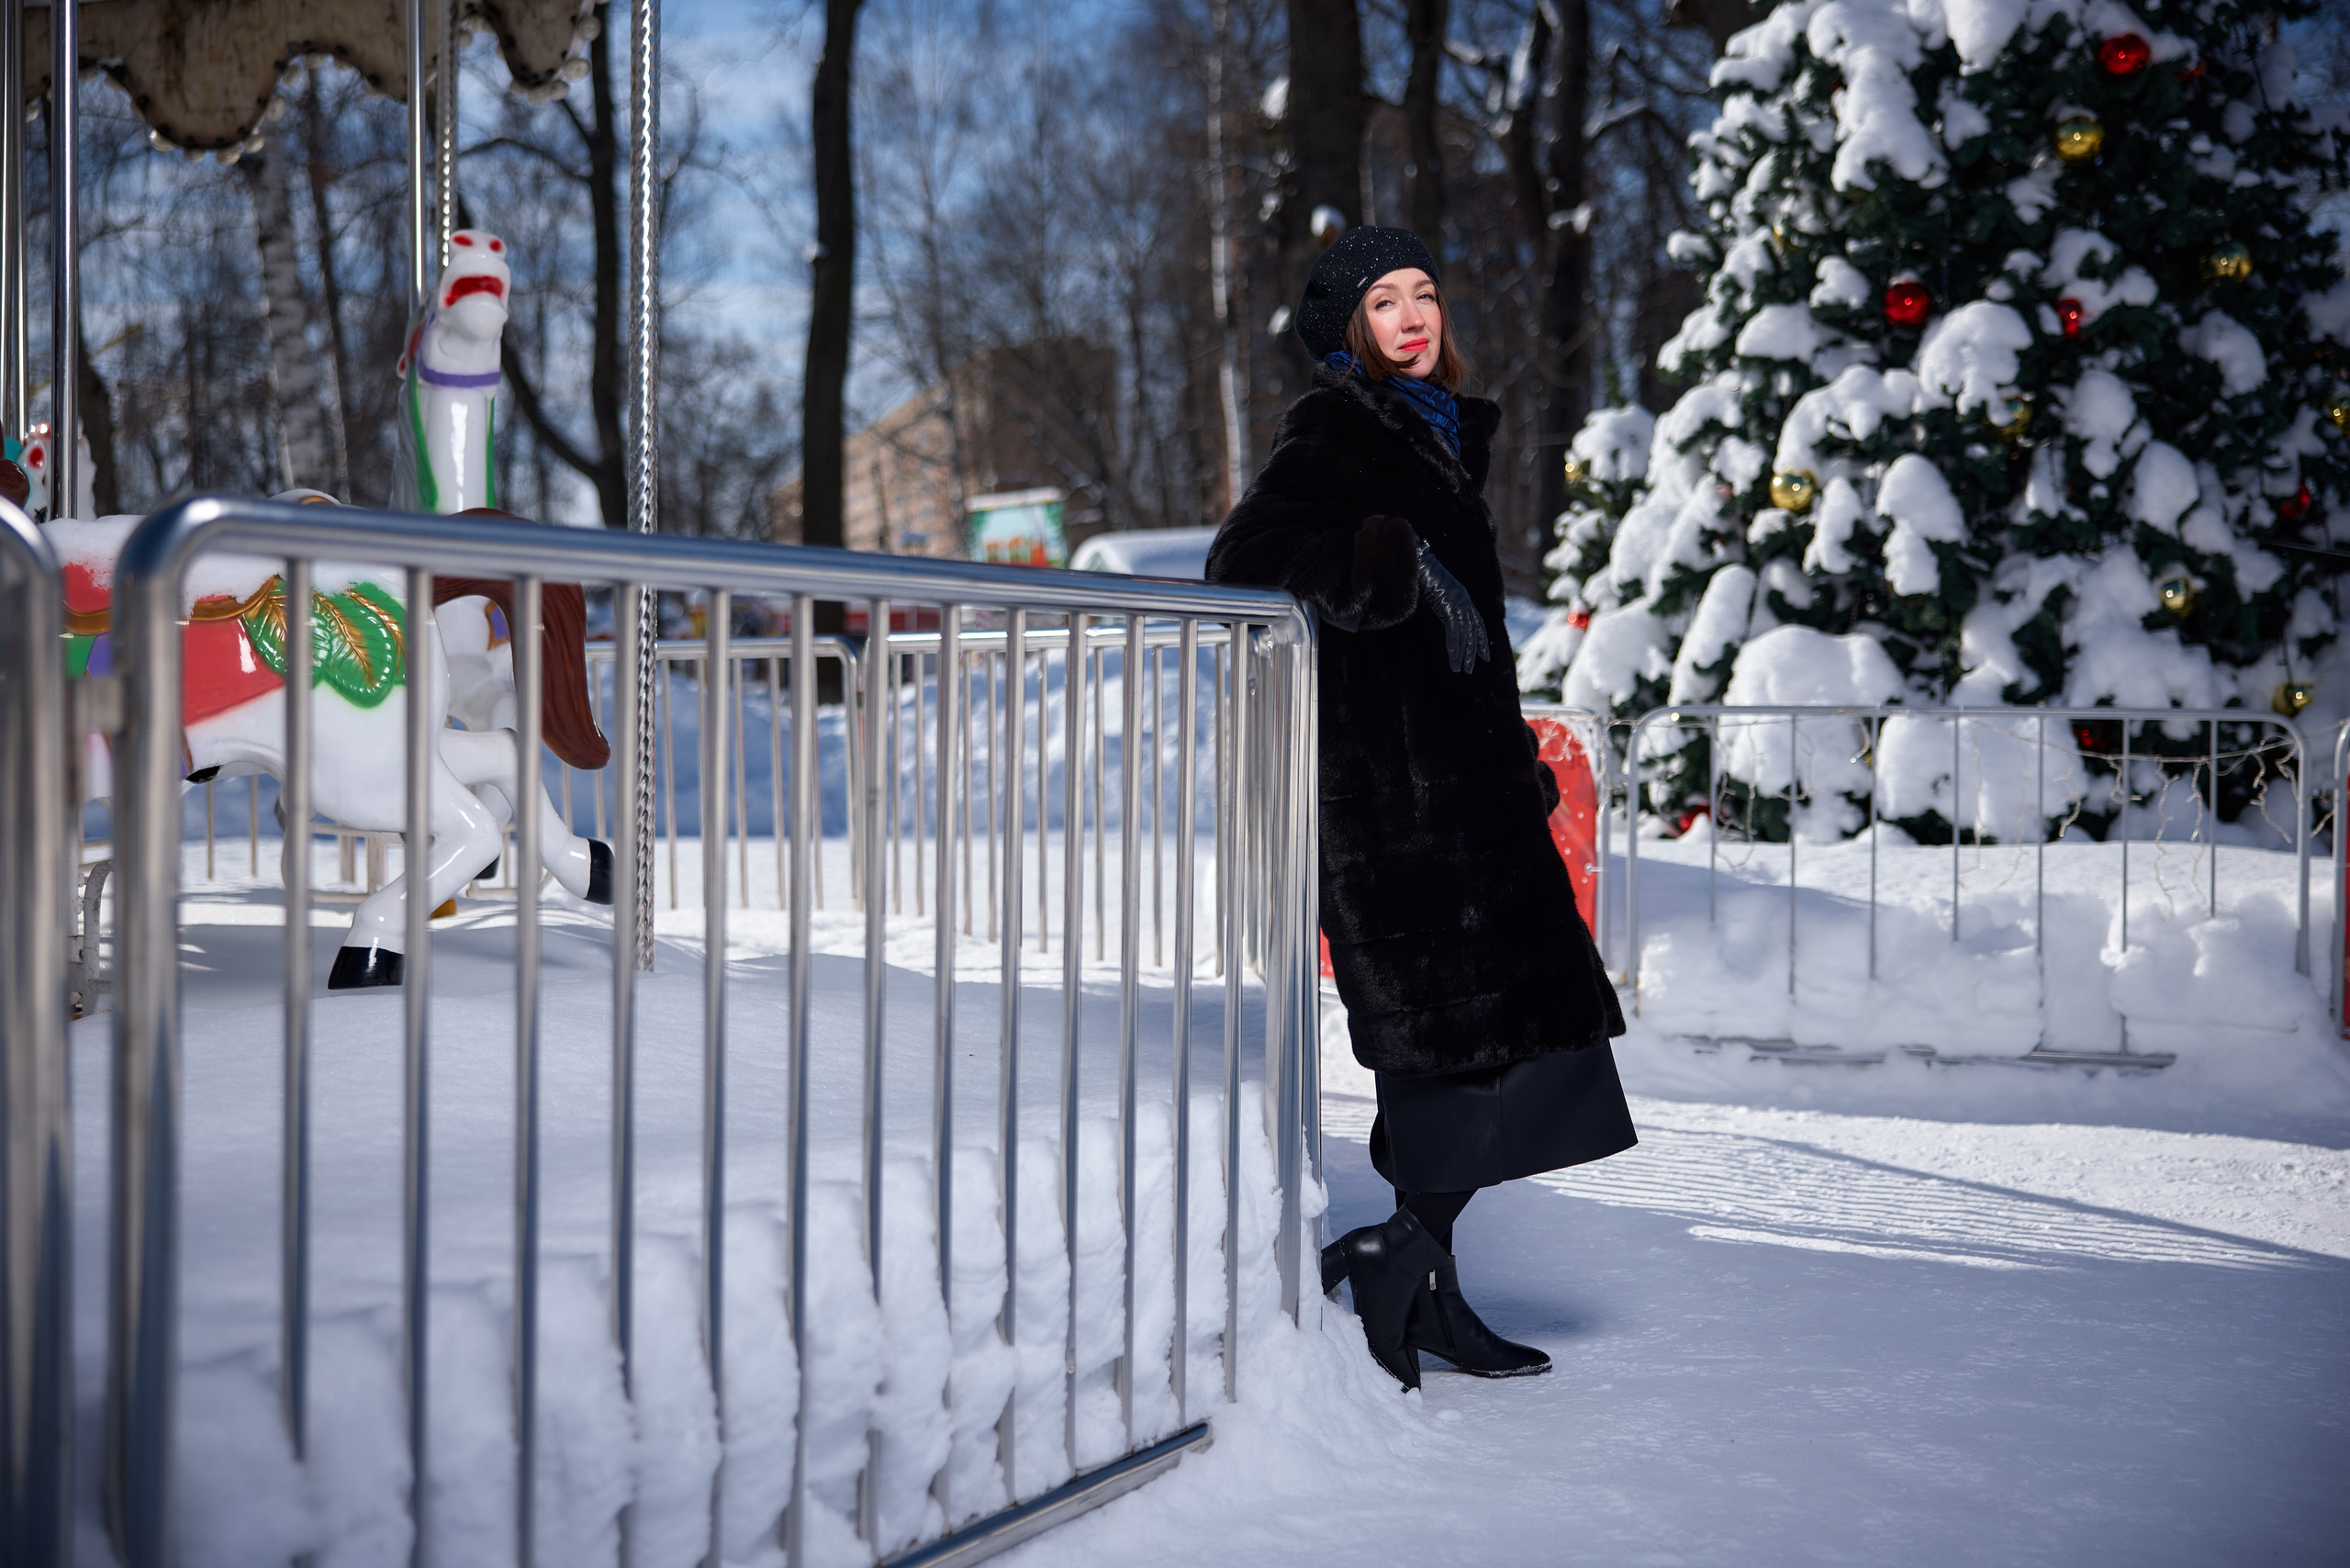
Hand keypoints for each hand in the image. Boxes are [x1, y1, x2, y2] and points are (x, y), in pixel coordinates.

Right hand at [1414, 539, 1489, 673]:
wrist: (1418, 561)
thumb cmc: (1421, 575)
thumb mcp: (1433, 594)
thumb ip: (1439, 605)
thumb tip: (1437, 613)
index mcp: (1462, 598)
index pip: (1476, 623)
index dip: (1480, 639)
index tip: (1483, 655)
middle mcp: (1464, 600)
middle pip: (1473, 631)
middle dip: (1473, 651)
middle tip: (1471, 668)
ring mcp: (1459, 602)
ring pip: (1465, 634)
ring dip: (1462, 654)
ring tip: (1459, 669)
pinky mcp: (1451, 604)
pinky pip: (1454, 629)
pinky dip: (1454, 645)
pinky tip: (1453, 658)